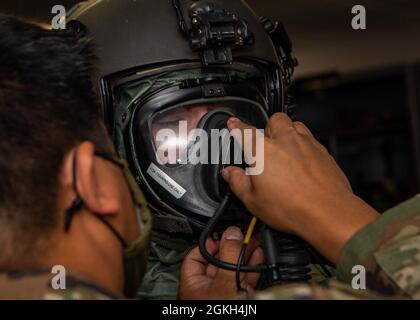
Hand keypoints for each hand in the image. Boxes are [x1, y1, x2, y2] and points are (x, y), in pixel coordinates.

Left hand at [178, 226, 263, 299]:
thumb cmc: (222, 313)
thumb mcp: (225, 281)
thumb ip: (228, 256)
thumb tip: (232, 233)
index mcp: (193, 286)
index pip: (195, 256)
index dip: (209, 242)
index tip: (224, 233)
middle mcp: (208, 289)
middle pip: (219, 259)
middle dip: (234, 245)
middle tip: (245, 233)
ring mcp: (225, 293)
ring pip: (235, 268)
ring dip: (246, 254)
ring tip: (255, 240)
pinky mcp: (240, 296)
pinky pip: (246, 277)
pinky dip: (253, 266)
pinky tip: (259, 256)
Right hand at [222, 113, 378, 263]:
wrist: (327, 212)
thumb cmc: (291, 207)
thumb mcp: (252, 200)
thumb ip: (237, 182)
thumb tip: (230, 173)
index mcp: (262, 151)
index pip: (244, 131)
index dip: (236, 126)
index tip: (234, 124)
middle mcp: (285, 140)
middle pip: (274, 119)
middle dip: (267, 127)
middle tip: (265, 145)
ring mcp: (306, 143)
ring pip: (295, 125)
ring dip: (287, 132)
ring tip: (284, 150)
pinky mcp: (323, 151)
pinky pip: (310, 139)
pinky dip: (303, 145)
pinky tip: (301, 162)